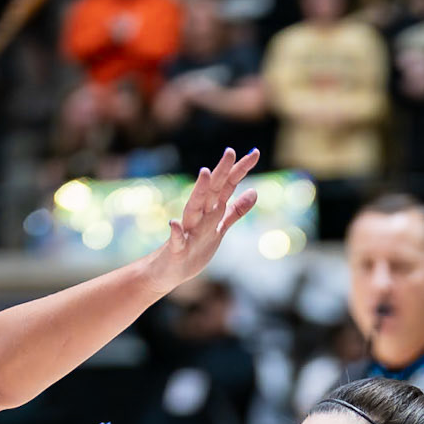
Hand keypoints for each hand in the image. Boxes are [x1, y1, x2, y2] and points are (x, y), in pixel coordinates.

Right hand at [149, 146, 258, 289]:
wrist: (169, 271)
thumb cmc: (195, 248)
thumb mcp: (219, 228)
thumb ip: (235, 211)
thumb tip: (254, 192)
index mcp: (210, 211)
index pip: (227, 186)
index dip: (240, 171)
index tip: (255, 153)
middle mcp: (198, 216)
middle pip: (212, 191)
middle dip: (221, 172)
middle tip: (230, 151)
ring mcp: (187, 231)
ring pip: (194, 209)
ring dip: (199, 192)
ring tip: (205, 173)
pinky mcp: (176, 249)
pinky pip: (176, 240)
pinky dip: (175, 232)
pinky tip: (173, 224)